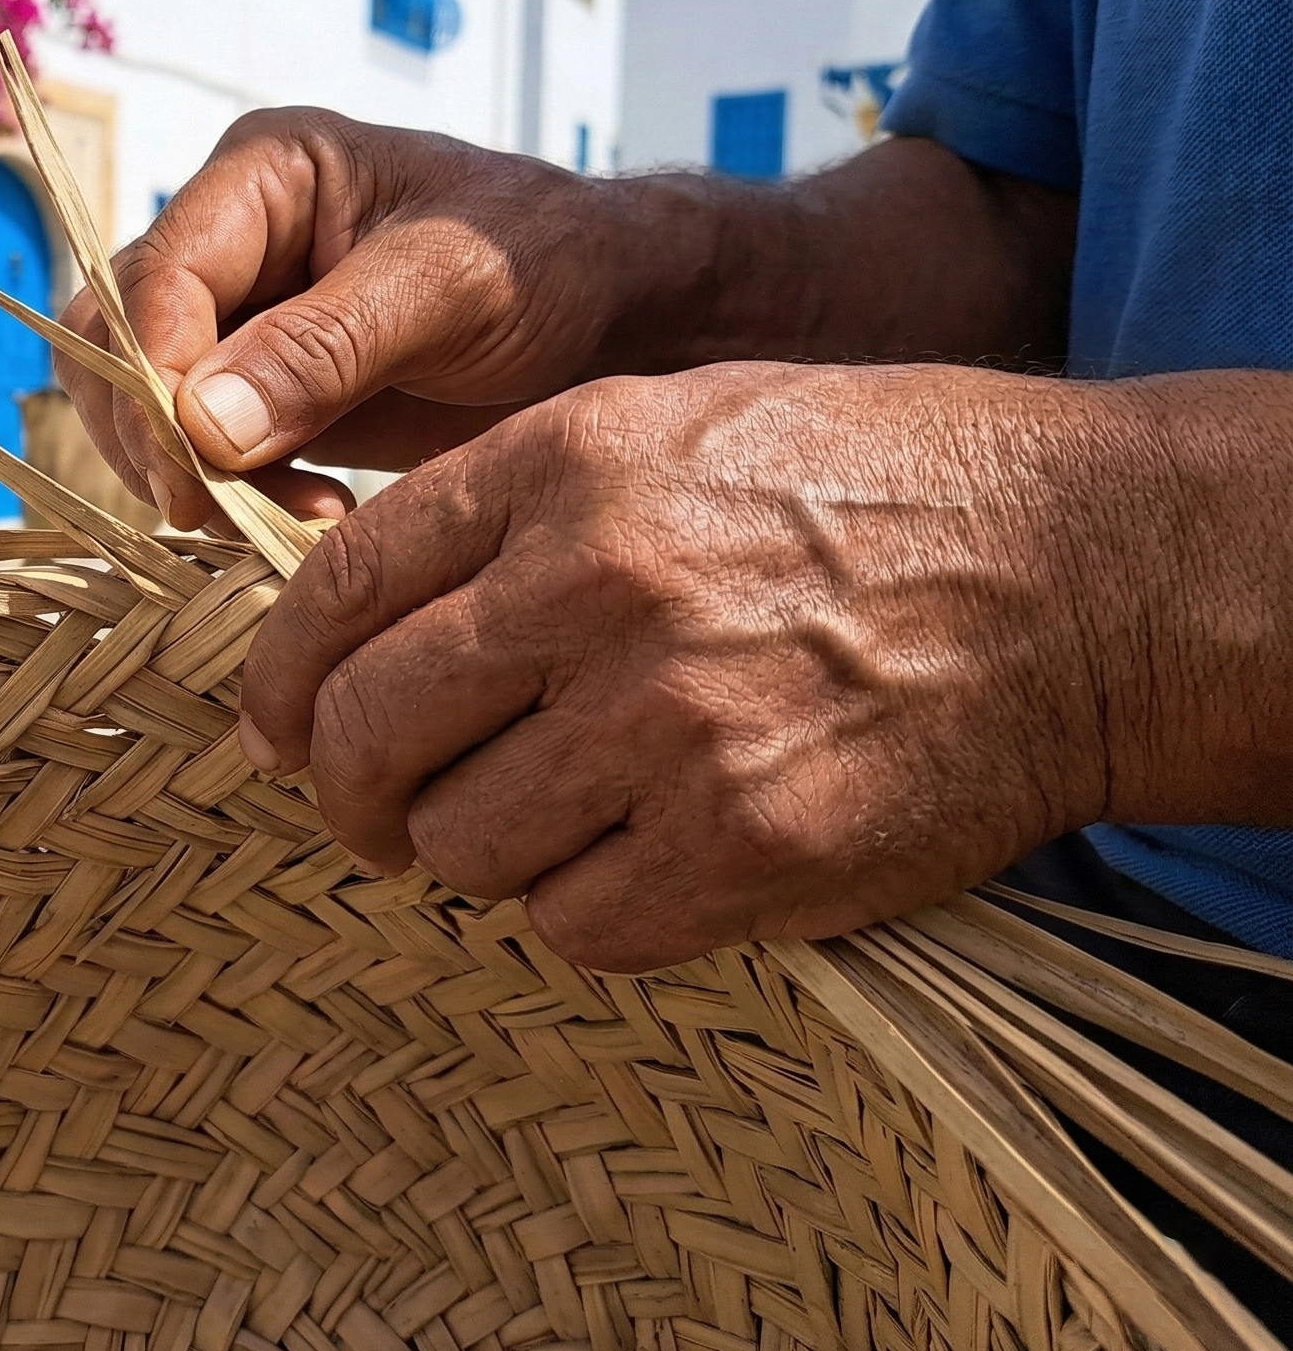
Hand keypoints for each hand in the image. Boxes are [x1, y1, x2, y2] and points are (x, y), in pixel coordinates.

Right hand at [59, 111, 1074, 532]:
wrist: (625, 318)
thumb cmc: (556, 266)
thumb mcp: (455, 289)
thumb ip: (329, 345)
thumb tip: (200, 422)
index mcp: (266, 174)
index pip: (156, 272)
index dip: (155, 369)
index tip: (196, 463)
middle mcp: (232, 238)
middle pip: (114, 336)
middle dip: (156, 431)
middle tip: (224, 509)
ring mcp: (240, 319)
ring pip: (136, 401)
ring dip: (185, 472)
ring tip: (287, 518)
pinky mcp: (262, 393)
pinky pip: (192, 449)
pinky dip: (226, 496)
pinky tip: (308, 524)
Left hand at [236, 361, 1197, 971]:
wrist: (1078, 572)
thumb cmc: (864, 491)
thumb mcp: (669, 425)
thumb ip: (506, 513)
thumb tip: (351, 630)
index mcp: (564, 464)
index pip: (340, 585)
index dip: (276, 677)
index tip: (271, 729)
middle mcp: (597, 586)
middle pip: (365, 728)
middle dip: (341, 788)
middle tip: (369, 813)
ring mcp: (669, 722)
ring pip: (460, 841)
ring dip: (476, 850)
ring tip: (542, 822)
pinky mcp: (745, 847)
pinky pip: (573, 924)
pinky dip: (580, 911)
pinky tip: (635, 866)